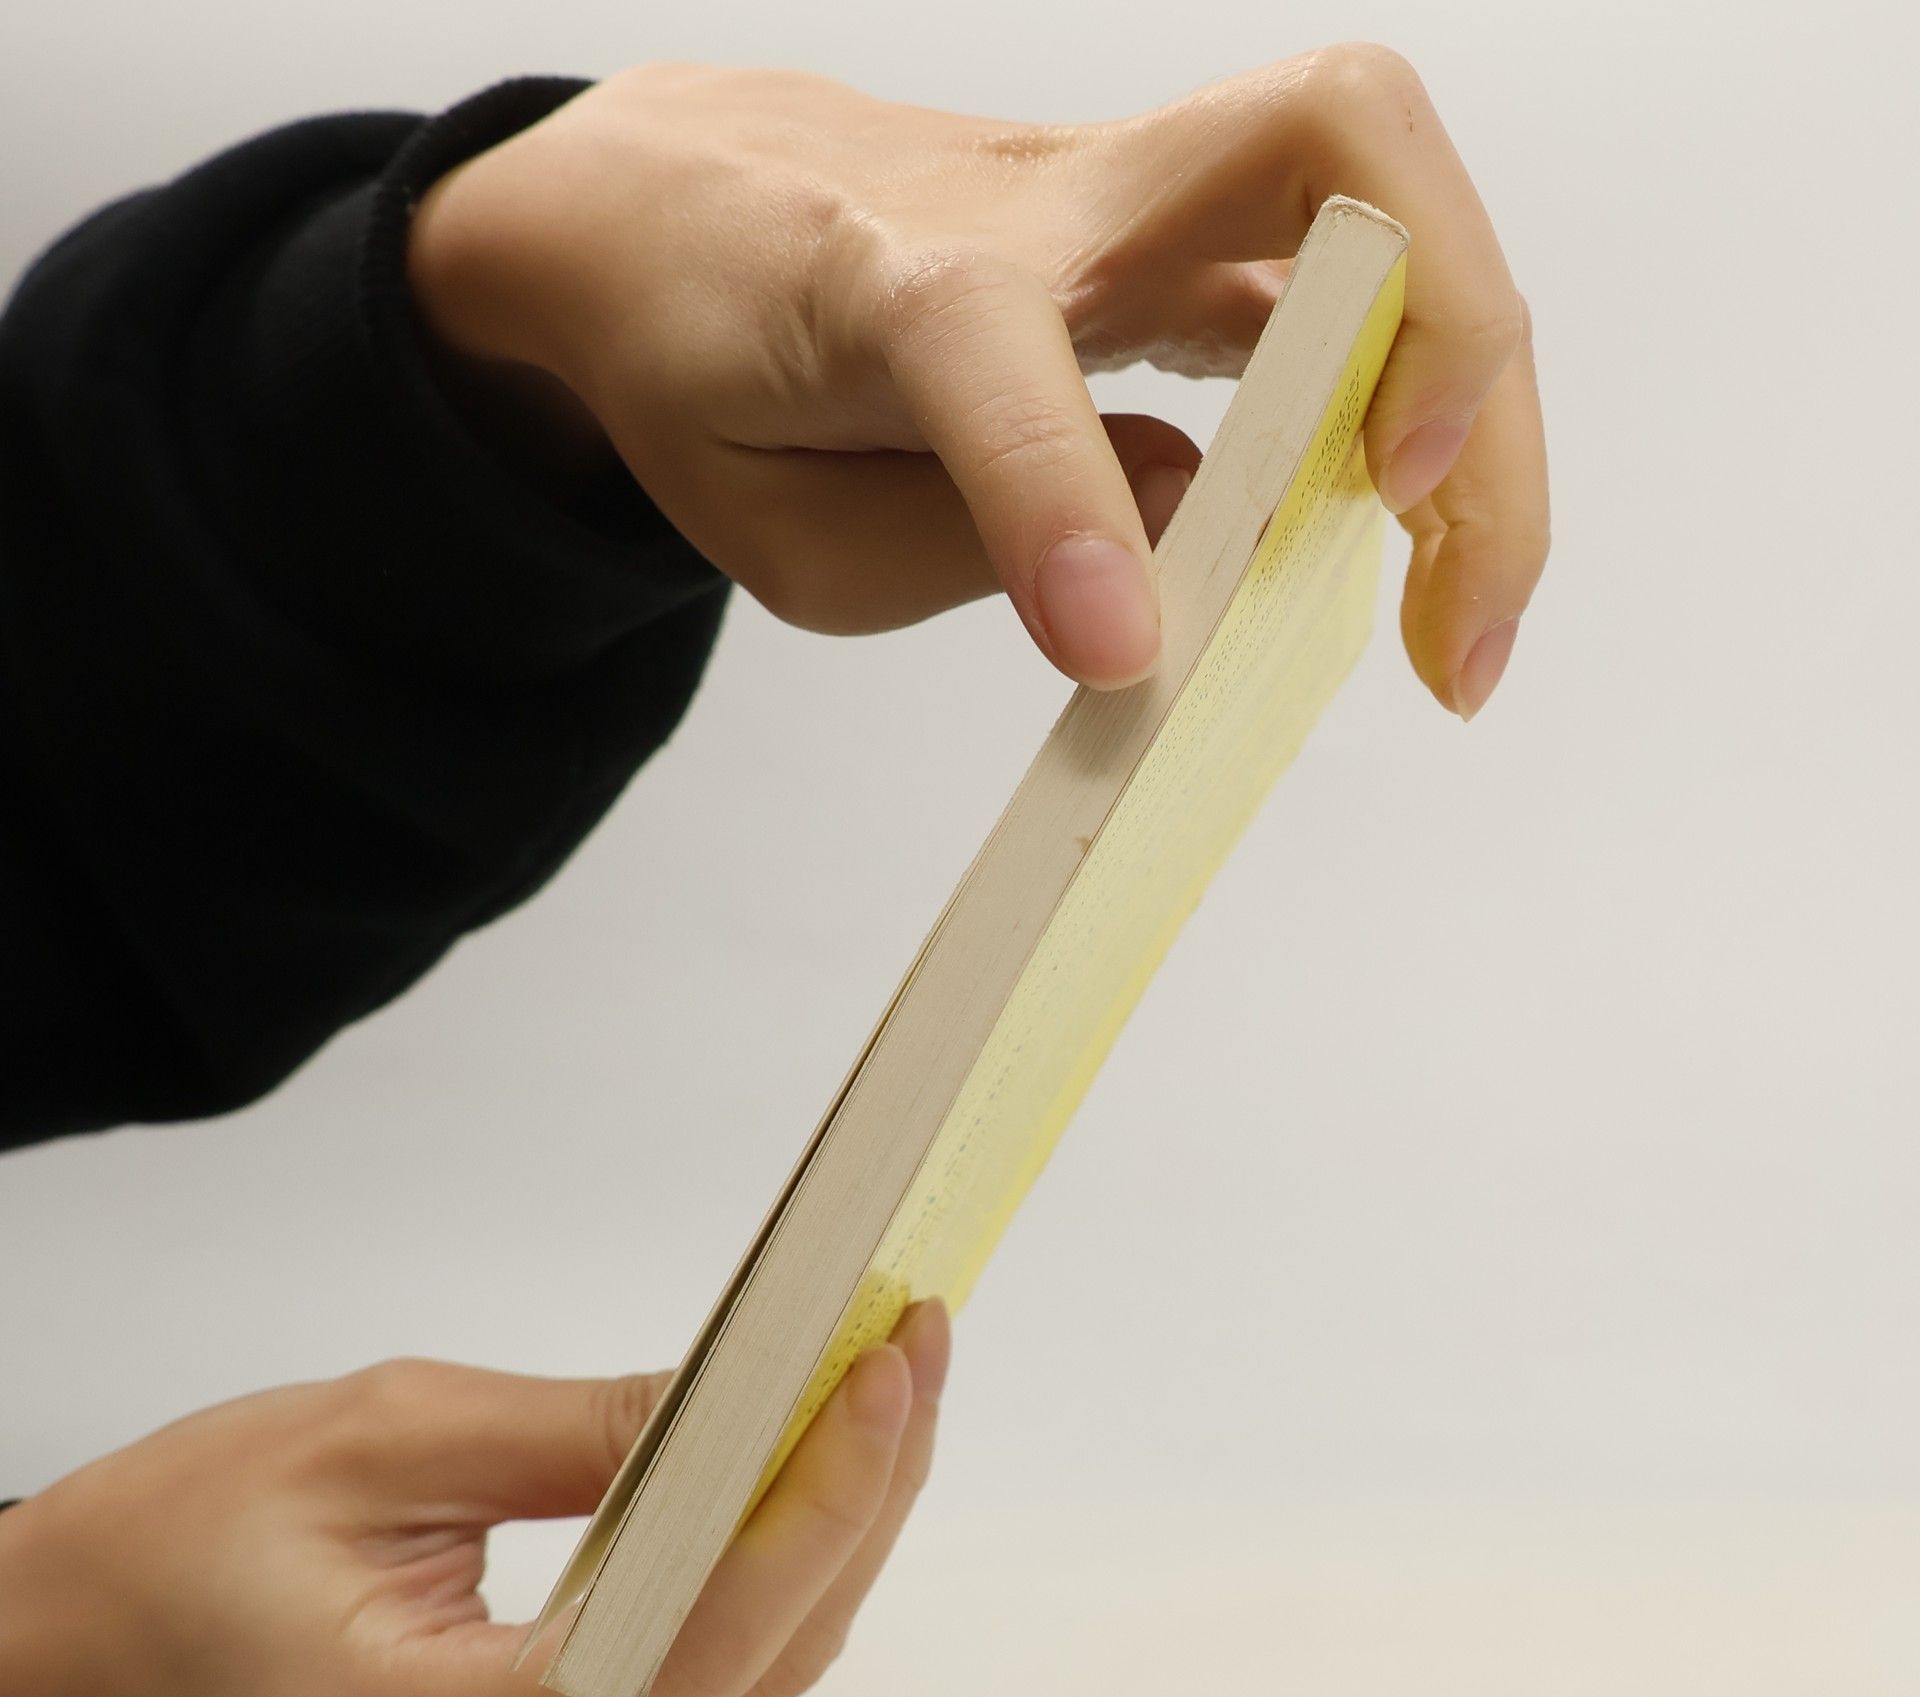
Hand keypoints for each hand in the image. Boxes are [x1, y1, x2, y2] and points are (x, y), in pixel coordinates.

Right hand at [0, 1302, 949, 1696]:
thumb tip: (745, 1396)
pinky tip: (788, 1477)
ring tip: (871, 1393)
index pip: (706, 1640)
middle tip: (908, 1349)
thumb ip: (578, 1432)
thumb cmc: (160, 1554)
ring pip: (743, 1680)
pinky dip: (754, 1576)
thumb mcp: (371, 1441)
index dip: (825, 1498)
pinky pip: (691, 1689)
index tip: (888, 1368)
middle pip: (757, 1664)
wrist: (54, 1665)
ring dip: (820, 1532)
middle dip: (856, 1497)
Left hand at [409, 50, 1546, 713]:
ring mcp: (1125, 194)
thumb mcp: (776, 520)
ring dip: (1483, 396)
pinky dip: (1420, 401)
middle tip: (1447, 596)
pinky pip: (1349, 272)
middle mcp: (1039, 203)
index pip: (1001, 364)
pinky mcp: (1170, 228)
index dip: (1064, 504)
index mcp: (887, 284)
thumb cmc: (710, 363)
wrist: (671, 202)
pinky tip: (1408, 539)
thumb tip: (1182, 528)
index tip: (1117, 650)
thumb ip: (962, 540)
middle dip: (1459, 357)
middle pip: (1334, 148)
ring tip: (1458, 612)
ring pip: (1386, 192)